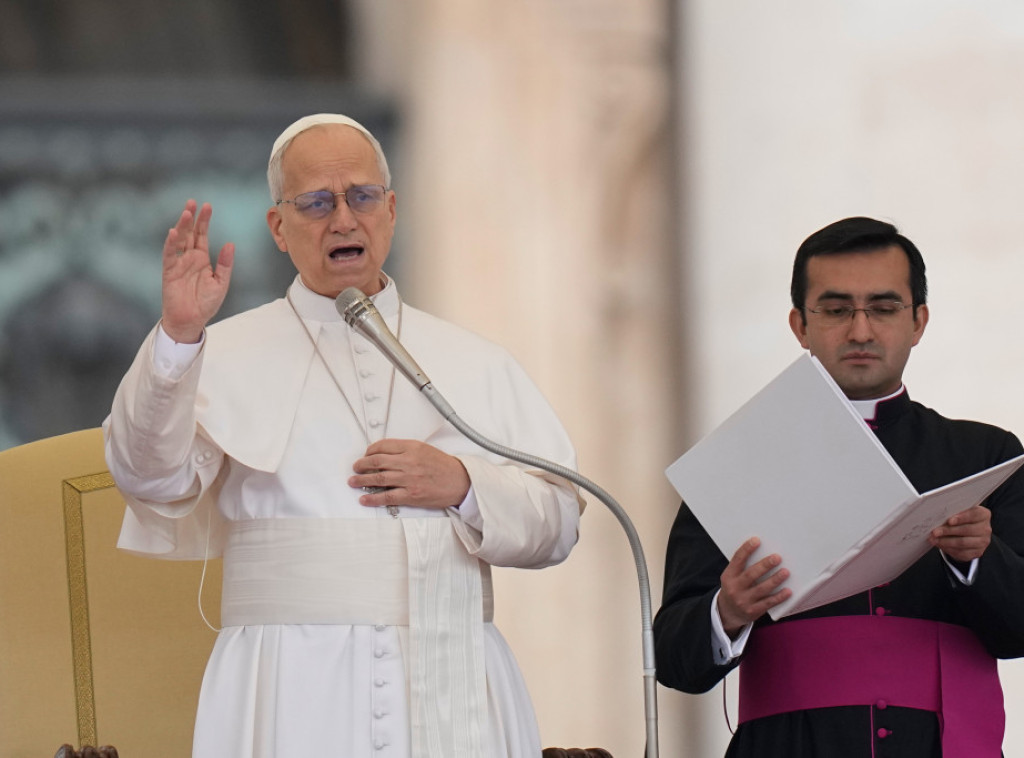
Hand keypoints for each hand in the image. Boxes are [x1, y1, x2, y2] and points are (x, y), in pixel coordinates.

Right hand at [161, 200, 234, 343]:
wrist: (191, 320)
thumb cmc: (206, 303)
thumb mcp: (221, 283)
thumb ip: (225, 264)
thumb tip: (230, 243)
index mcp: (202, 259)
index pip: (202, 235)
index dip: (204, 221)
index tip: (207, 206)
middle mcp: (189, 258)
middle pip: (189, 233)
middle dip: (191, 218)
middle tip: (193, 202)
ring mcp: (178, 263)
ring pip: (179, 240)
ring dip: (181, 226)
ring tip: (186, 212)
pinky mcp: (169, 271)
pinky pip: (169, 255)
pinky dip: (170, 244)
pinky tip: (173, 232)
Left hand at [349, 439, 470, 508]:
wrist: (460, 482)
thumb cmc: (444, 467)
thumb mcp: (425, 449)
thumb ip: (405, 450)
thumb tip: (384, 454)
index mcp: (412, 447)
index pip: (383, 446)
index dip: (370, 451)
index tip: (366, 455)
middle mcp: (409, 462)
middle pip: (377, 462)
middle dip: (362, 465)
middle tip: (356, 468)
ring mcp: (409, 479)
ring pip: (379, 479)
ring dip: (362, 480)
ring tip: (354, 481)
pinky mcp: (411, 495)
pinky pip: (387, 497)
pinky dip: (373, 498)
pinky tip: (365, 499)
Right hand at [717, 537, 790, 636]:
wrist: (727, 612)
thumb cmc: (735, 588)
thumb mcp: (732, 577)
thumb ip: (743, 567)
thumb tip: (764, 551)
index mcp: (729, 576)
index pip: (737, 560)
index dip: (746, 549)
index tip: (757, 540)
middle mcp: (734, 588)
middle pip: (751, 575)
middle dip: (765, 565)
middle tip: (777, 557)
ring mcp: (743, 601)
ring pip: (761, 589)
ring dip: (775, 580)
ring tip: (785, 572)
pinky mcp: (753, 611)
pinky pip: (768, 603)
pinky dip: (779, 597)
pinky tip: (788, 591)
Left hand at [930, 504, 991, 562]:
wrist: (967, 534)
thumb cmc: (960, 519)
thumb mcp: (959, 513)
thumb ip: (953, 513)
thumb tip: (938, 518)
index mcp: (983, 515)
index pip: (974, 514)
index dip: (962, 518)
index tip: (949, 521)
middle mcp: (985, 529)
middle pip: (966, 530)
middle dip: (948, 531)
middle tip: (934, 532)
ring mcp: (983, 542)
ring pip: (963, 542)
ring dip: (945, 541)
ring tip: (933, 539)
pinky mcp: (977, 552)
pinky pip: (961, 552)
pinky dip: (948, 549)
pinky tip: (939, 545)